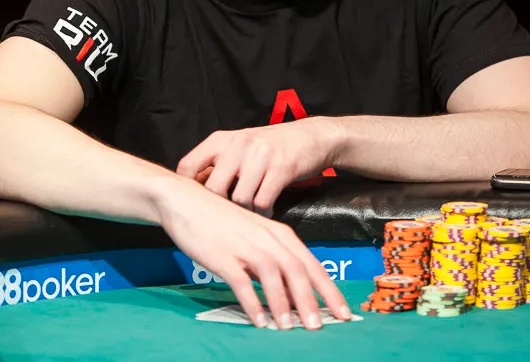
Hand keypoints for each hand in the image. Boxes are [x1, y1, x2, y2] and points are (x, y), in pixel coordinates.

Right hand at [157, 177, 351, 330]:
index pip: (312, 264)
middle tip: (320, 327)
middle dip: (312, 301)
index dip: (329, 290)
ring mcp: (245, 245)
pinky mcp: (223, 255)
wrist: (186, 200)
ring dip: (284, 304)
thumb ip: (274, 259)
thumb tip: (292, 291)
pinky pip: (242, 282)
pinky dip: (253, 302)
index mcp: (279, 234)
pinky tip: (258, 321)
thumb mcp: (255, 236)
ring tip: (290, 328)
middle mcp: (267, 238)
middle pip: (298, 271)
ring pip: (274, 276)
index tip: (344, 312)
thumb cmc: (221, 221)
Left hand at [177, 118, 337, 213]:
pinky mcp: (281, 168)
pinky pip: (263, 202)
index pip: (188, 166)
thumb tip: (194, 192)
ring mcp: (260, 155)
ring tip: (252, 213)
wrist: (313, 136)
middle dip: (220, 207)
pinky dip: (264, 213)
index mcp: (221, 139)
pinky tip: (267, 211)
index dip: (187, 190)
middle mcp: (238, 144)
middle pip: (213, 188)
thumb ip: (218, 164)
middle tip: (229, 214)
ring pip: (240, 199)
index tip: (196, 203)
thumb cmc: (271, 147)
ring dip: (246, 212)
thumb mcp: (240, 147)